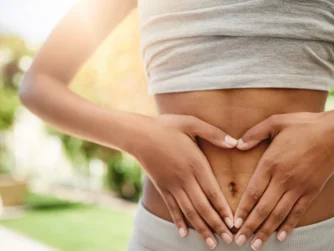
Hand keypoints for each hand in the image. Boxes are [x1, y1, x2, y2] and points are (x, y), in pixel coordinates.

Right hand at [130, 114, 236, 247]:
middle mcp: (185, 178)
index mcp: (195, 163)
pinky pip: (172, 208)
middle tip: (229, 240)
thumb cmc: (166, 126)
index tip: (233, 223)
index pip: (213, 191)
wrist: (139, 134)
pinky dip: (178, 221)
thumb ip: (213, 133)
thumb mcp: (191, 123)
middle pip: (203, 206)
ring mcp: (172, 185)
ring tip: (212, 243)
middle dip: (216, 225)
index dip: (223, 209)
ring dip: (201, 228)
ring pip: (189, 211)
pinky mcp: (162, 187)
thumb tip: (235, 142)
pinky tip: (184, 234)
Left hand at [232, 112, 333, 249]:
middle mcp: (283, 179)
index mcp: (271, 163)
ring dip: (266, 231)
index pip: (252, 192)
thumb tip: (237, 144)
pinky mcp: (311, 191)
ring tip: (255, 245)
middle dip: (250, 226)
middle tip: (239, 241)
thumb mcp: (275, 122)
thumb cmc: (304, 125)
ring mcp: (298, 187)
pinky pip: (298, 212)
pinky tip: (281, 237)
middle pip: (263, 208)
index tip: (234, 223)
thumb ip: (254, 134)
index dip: (242, 209)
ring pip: (279, 214)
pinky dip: (289, 226)